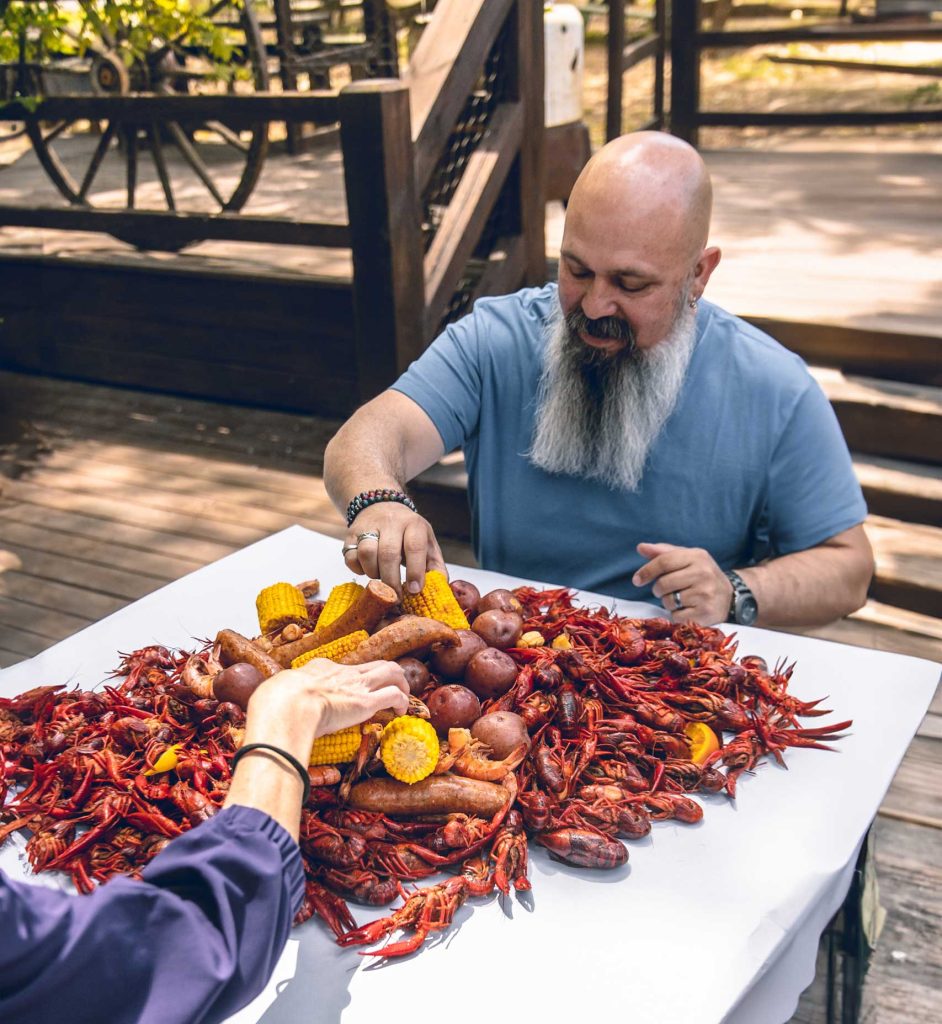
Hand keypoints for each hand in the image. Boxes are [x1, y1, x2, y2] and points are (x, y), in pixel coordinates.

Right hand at [244, 660, 409, 764]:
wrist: (286, 704)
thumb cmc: (273, 702)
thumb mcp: (273, 695)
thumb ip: (275, 701)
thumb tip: (264, 712)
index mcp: (319, 669)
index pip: (342, 668)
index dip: (351, 678)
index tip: (352, 690)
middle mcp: (343, 672)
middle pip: (376, 663)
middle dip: (387, 675)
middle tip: (391, 690)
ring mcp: (357, 685)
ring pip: (392, 670)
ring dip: (401, 684)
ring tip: (402, 700)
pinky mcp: (366, 702)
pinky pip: (395, 695)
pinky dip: (402, 702)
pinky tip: (400, 714)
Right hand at [343, 502, 447, 595]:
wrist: (381, 506)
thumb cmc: (408, 532)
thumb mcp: (427, 542)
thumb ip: (435, 565)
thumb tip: (441, 587)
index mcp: (413, 524)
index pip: (414, 546)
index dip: (415, 570)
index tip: (414, 590)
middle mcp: (391, 522)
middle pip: (388, 553)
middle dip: (392, 580)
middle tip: (395, 597)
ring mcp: (368, 527)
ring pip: (367, 553)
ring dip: (373, 573)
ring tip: (381, 579)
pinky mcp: (351, 534)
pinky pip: (350, 556)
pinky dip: (358, 569)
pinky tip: (367, 570)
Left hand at [633, 542, 732, 624]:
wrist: (729, 597)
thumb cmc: (701, 575)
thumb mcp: (687, 558)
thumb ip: (663, 553)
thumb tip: (641, 547)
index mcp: (697, 556)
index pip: (664, 561)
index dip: (647, 571)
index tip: (637, 580)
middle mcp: (703, 574)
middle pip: (663, 583)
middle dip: (658, 589)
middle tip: (666, 590)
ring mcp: (705, 594)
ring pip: (668, 601)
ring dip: (668, 602)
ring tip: (681, 599)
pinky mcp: (705, 613)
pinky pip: (676, 616)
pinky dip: (677, 614)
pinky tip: (688, 609)